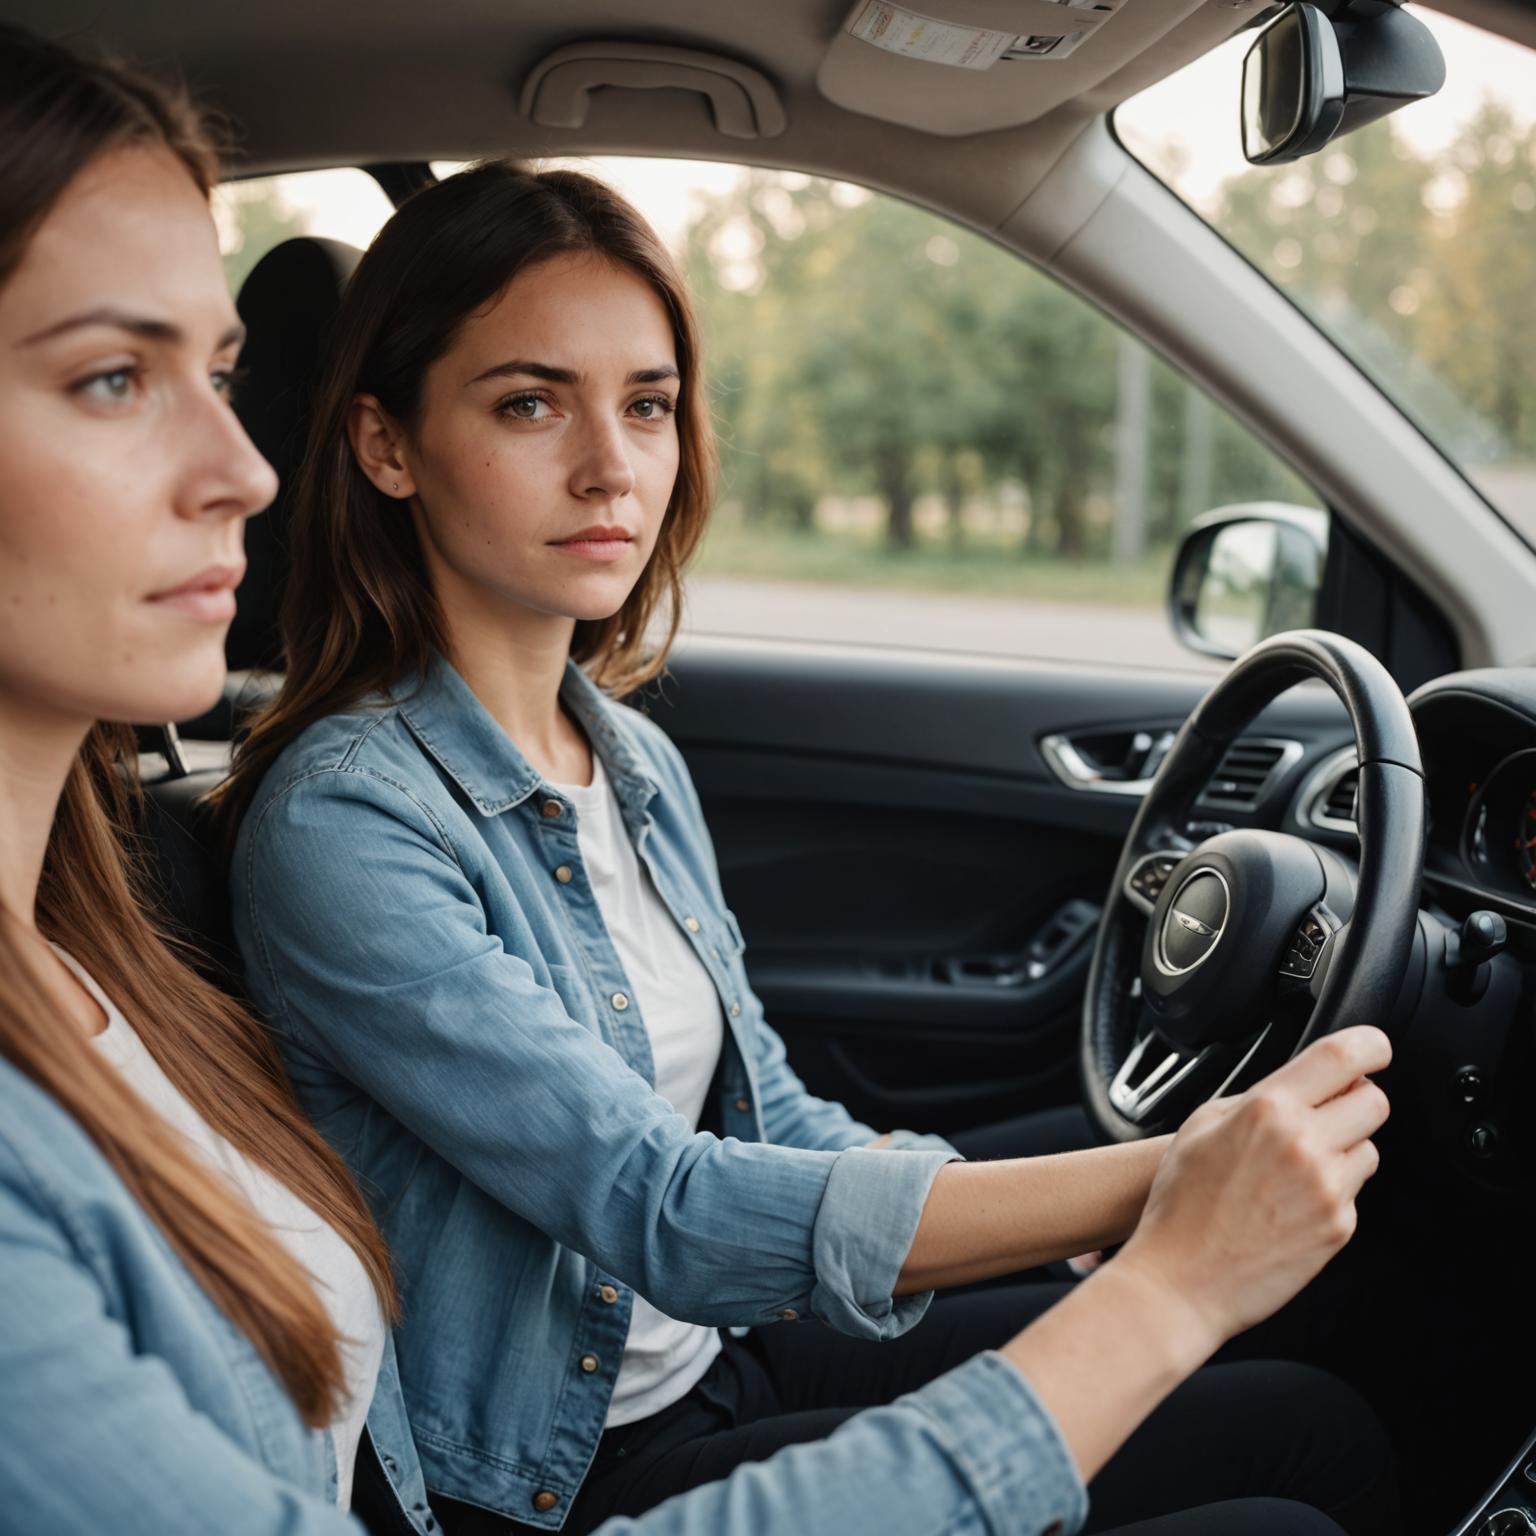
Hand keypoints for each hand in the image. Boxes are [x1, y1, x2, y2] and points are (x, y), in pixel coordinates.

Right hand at [1112, 1025, 1390, 1354]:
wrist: (1179, 1281)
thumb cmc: (1180, 1205)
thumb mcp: (1200, 1126)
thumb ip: (1254, 1098)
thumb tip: (1294, 1085)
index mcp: (1266, 1110)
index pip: (1342, 1057)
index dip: (1370, 1044)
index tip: (1373, 1047)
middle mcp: (1304, 1144)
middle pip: (1374, 1101)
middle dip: (1358, 1099)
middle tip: (1330, 1110)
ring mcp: (1327, 1189)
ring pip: (1370, 1148)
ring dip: (1346, 1147)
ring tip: (1299, 1165)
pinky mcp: (1339, 1227)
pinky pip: (1354, 1192)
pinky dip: (1333, 1190)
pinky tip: (1291, 1202)